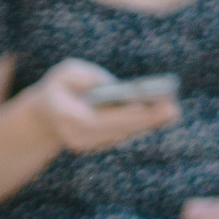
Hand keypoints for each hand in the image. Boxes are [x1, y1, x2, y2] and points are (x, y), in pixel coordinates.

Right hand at [28, 59, 179, 154]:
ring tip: (173, 112)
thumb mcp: (66, 73)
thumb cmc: (60, 87)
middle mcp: (76, 136)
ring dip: (149, 125)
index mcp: (65, 116)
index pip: (96, 120)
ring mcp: (87, 144)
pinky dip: (143, 126)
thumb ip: (85, 76)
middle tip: (172, 110)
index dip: (121, 115)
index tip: (144, 108)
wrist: (45, 116)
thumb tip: (113, 85)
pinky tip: (163, 117)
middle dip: (145, 120)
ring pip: (122, 134)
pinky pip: (123, 135)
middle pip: (115, 130)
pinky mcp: (98, 145)